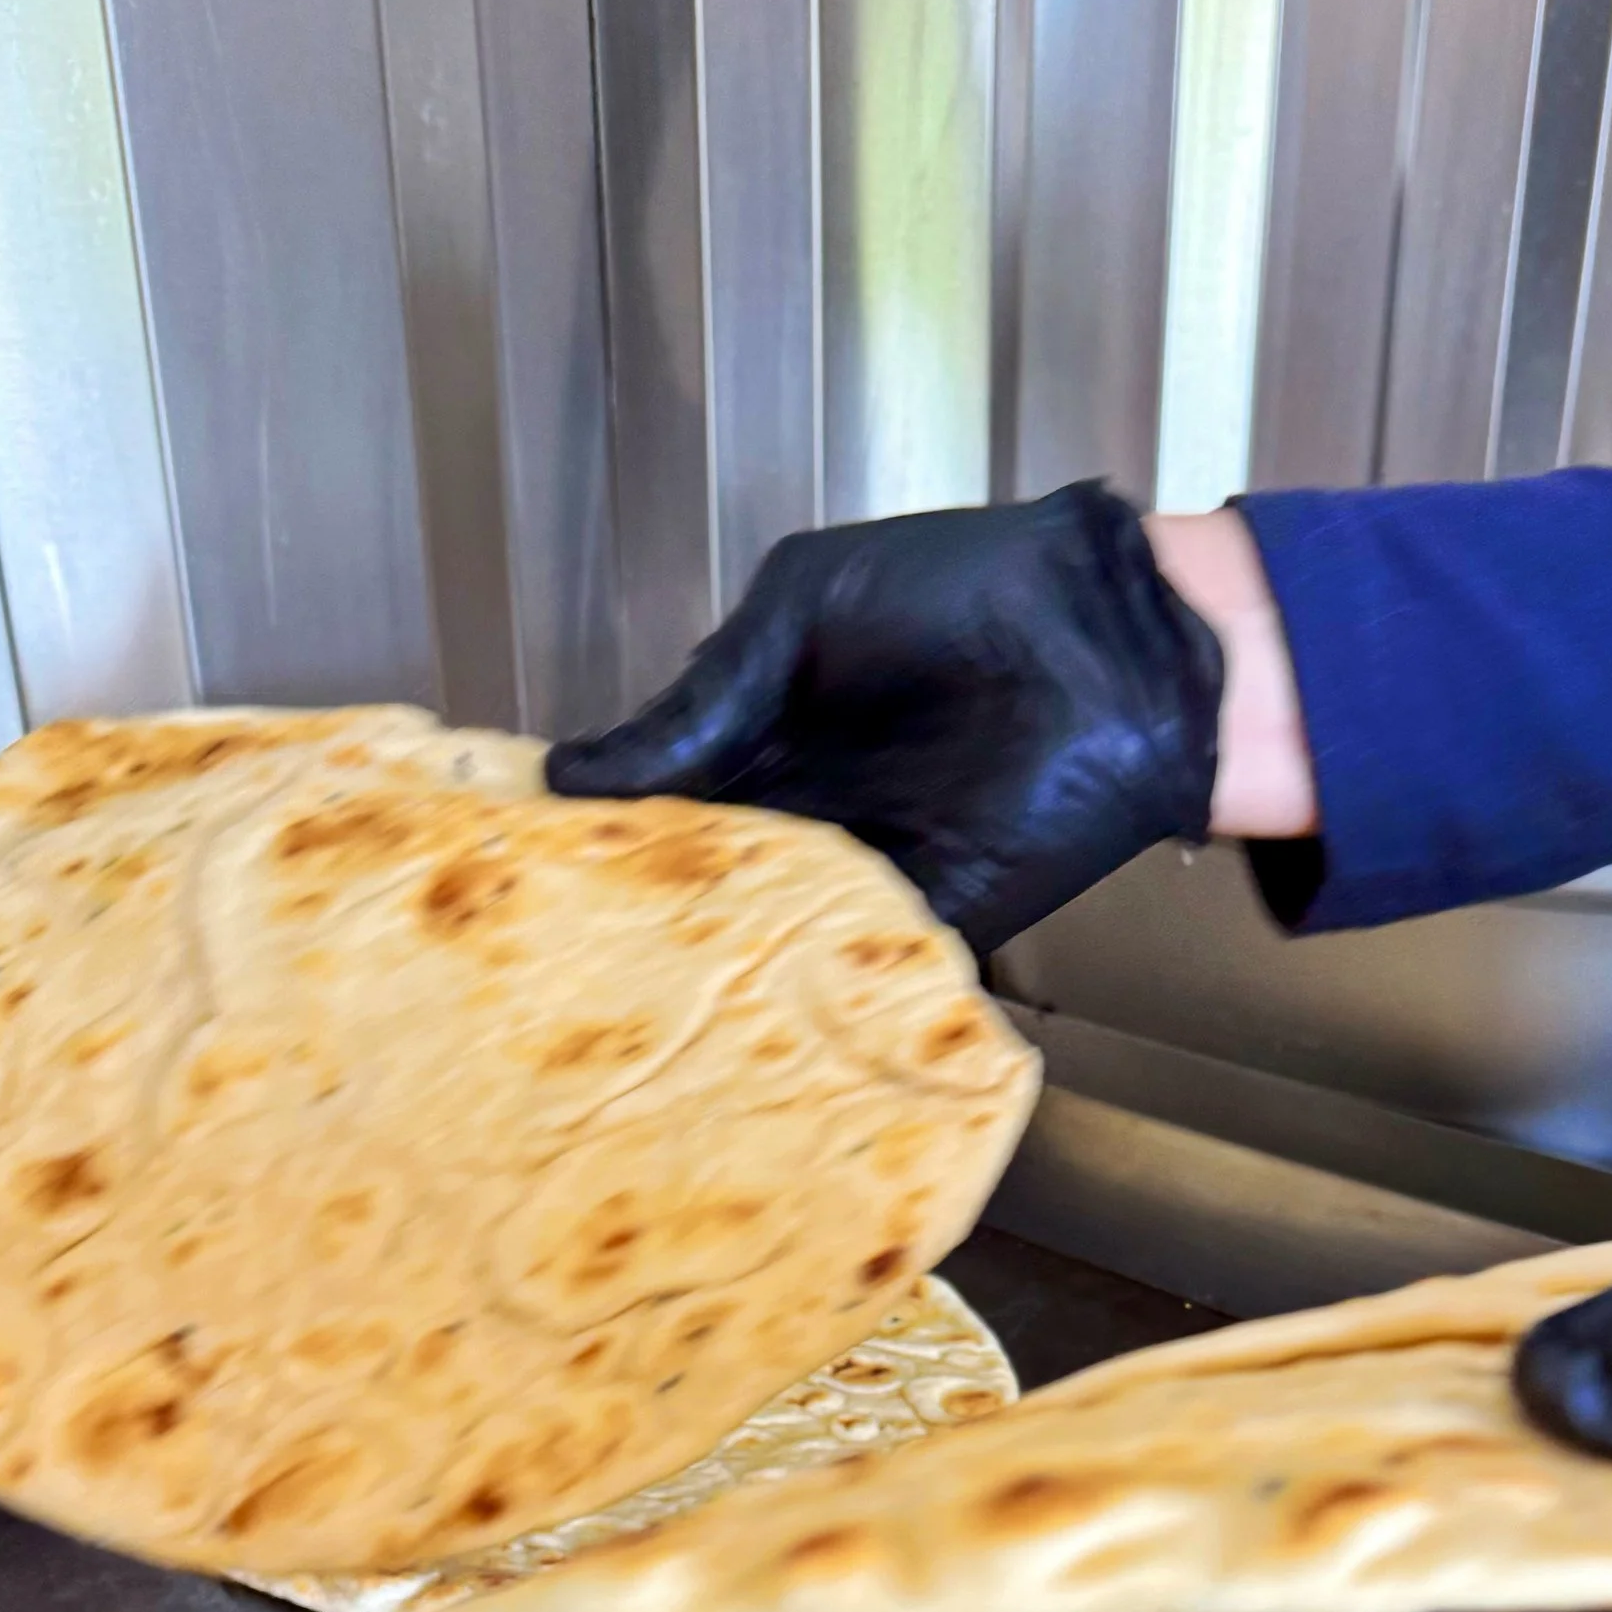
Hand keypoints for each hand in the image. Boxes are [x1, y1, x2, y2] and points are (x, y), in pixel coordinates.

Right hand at [545, 485, 1291, 953]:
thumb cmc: (962, 592)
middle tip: (529, 956)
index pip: (649, 803)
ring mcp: (851, 879)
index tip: (504, 867)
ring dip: (686, 967)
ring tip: (590, 1002)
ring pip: (748, 939)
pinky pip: (833, 974)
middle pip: (687, 886)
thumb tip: (578, 775)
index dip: (582, 836)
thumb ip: (701, 697)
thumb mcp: (799, 611)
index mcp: (755, 738)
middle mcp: (794, 820)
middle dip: (618, 920)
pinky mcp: (915, 929)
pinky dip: (777, 996)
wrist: (1107, 642)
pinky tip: (704, 1018)